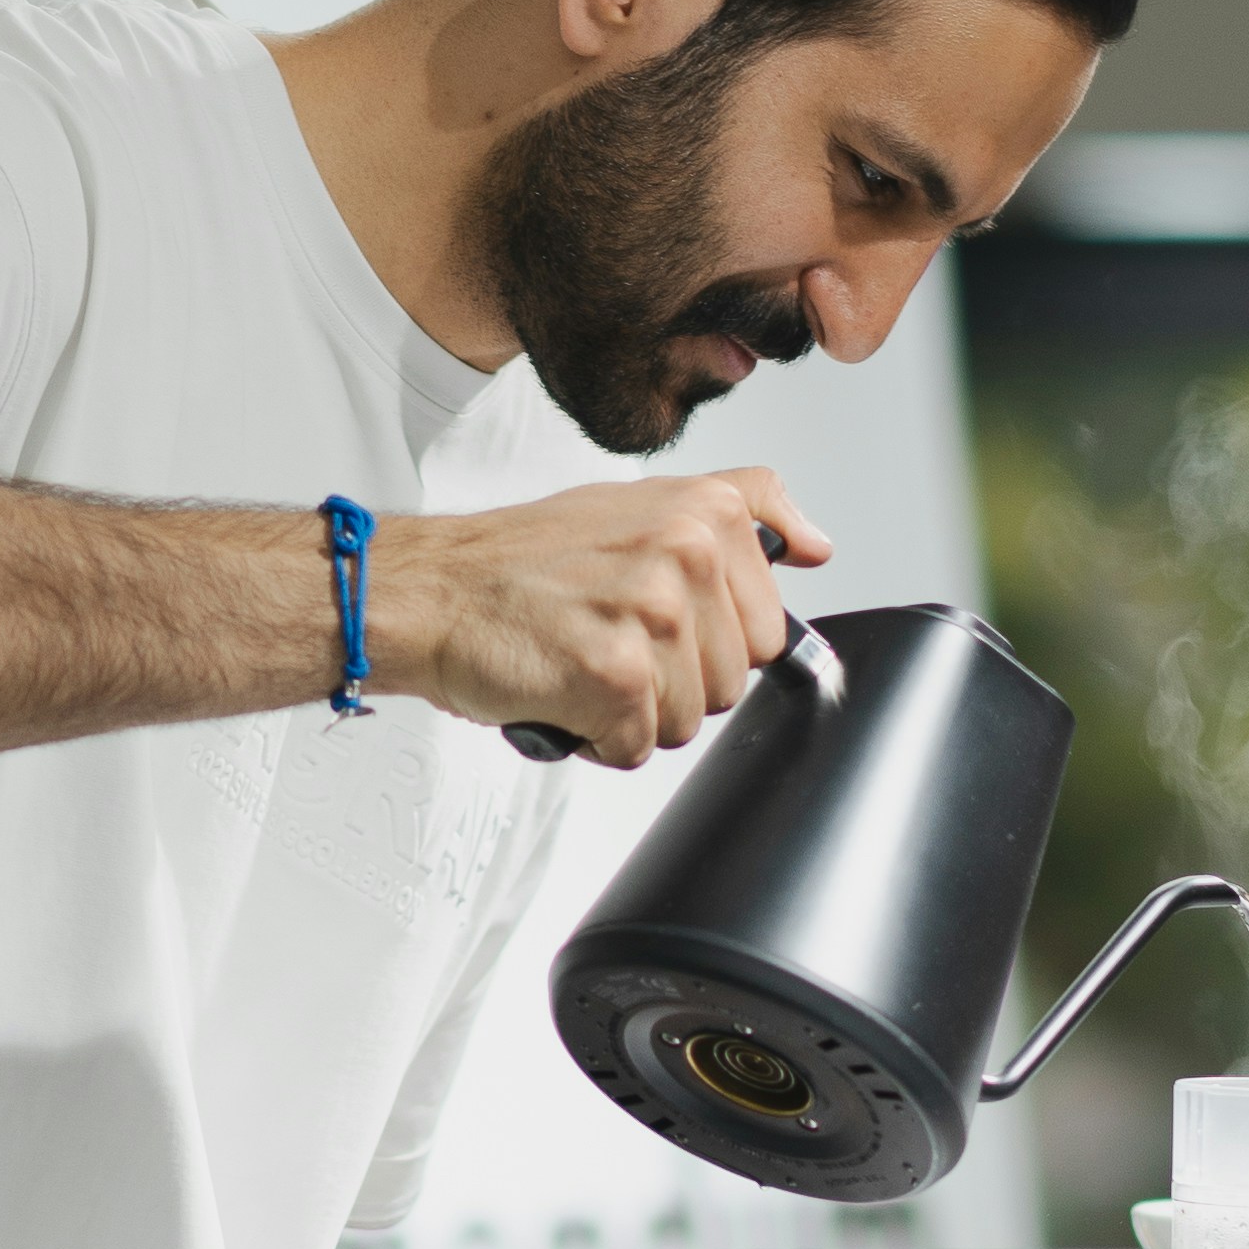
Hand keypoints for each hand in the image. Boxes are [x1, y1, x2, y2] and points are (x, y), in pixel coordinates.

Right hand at [384, 465, 829, 766]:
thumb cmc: (524, 560)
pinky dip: (595, 738)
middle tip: (608, 638)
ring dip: (632, 712)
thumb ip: (740, 509)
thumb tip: (814, 545)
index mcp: (706, 512)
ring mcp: (654, 613)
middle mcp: (688, 554)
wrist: (434, 589)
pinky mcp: (616, 675)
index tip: (653, 619)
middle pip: (732, 682)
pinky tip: (562, 689)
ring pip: (689, 721)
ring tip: (582, 659)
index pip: (767, 628)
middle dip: (672, 681)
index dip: (707, 642)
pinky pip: (638, 747)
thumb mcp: (642, 501)